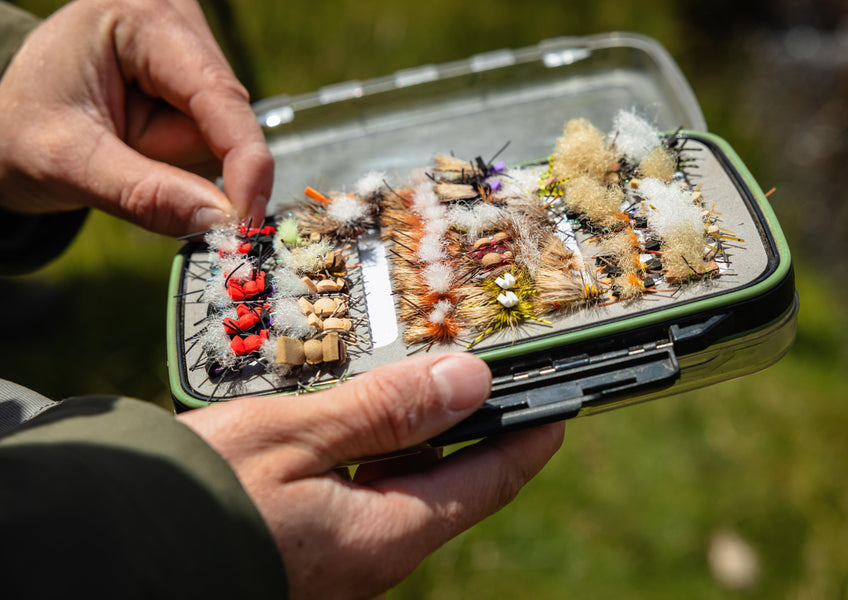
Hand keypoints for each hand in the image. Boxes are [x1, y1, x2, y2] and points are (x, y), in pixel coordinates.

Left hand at [0, 0, 272, 236]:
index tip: (246, 220)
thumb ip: (147, 194)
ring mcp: (190, 48)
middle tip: (120, 157)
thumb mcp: (71, 164)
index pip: (219, 96)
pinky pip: (213, 139)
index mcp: (140, 20)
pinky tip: (138, 140)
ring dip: (177, 161)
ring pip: (222, 136)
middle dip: (180, 159)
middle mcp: (176, 22)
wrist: (1, 128)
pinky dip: (178, 156)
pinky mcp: (195, 78)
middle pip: (224, 121)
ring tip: (121, 143)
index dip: (244, 161)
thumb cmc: (22, 133)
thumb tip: (221, 223)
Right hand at [178, 352, 564, 598]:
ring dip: (425, 432)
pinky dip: (379, 448)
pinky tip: (364, 416)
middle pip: (453, 481)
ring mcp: (343, 551)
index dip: (531, 436)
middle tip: (493, 372)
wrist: (118, 551)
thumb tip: (470, 380)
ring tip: (432, 380)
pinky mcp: (312, 542)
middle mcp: (375, 551)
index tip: (562, 399)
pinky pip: (366, 490)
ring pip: (407, 482)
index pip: (490, 480)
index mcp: (388, 532)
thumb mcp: (299, 437)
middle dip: (477, 426)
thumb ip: (389, 410)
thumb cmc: (202, 496)